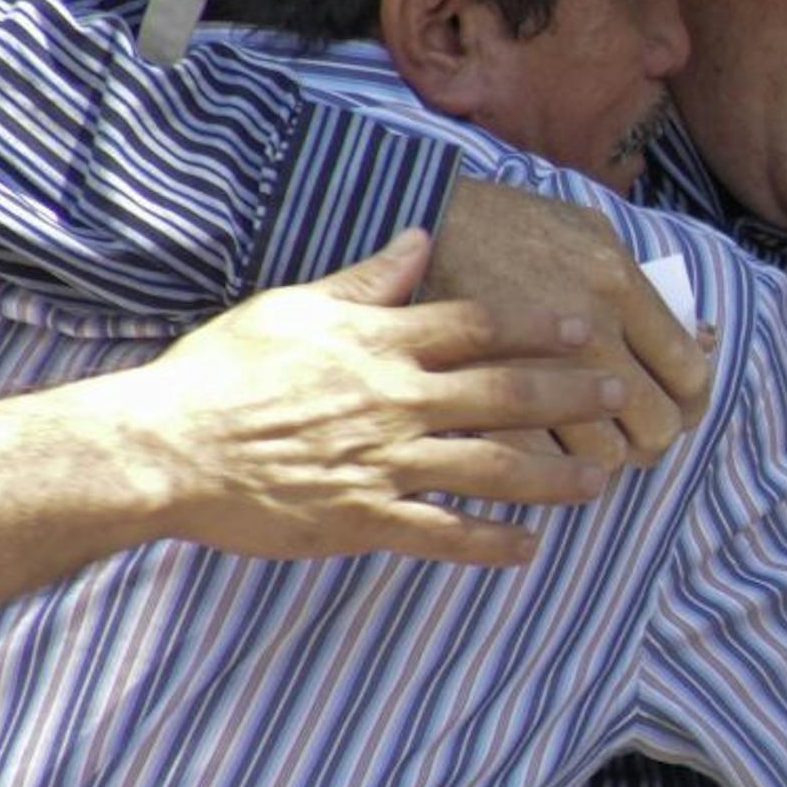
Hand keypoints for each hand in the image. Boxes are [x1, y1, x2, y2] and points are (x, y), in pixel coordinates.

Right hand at [108, 228, 623, 564]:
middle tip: (620, 396)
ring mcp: (383, 462)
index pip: (479, 325)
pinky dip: (489, 542)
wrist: (166, 447)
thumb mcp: (294, 306)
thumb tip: (420, 238)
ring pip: (490, 467)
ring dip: (553, 474)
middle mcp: (395, 399)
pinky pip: (441, 533)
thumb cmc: (222, 370)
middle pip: (504, 393)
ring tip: (603, 479)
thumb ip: (368, 281)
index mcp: (380, 342)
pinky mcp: (362, 518)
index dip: (540, 326)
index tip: (589, 326)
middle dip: (570, 395)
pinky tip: (529, 548)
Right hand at [422, 178, 712, 469]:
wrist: (420, 218)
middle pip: (655, 424)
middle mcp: (587, 330)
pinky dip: (549, 474)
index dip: (694, 401)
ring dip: (605, 460)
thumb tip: (696, 336)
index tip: (681, 405)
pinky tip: (545, 469)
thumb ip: (640, 282)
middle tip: (637, 432)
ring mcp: (534, 370)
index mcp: (616, 282)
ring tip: (594, 452)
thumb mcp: (588, 227)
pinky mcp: (488, 393)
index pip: (689, 371)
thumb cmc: (509, 221)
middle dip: (654, 437)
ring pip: (603, 455)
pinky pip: (539, 463)